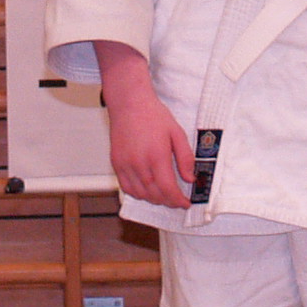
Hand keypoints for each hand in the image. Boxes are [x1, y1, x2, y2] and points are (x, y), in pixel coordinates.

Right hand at [93, 44, 198, 209]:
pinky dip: (138, 193)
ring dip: (154, 199)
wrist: (129, 104)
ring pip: (140, 194)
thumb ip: (185, 158)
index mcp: (156, 156)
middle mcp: (139, 163)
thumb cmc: (152, 115)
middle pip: (155, 195)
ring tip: (164, 195)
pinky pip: (126, 187)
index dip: (178, 200)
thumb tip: (190, 178)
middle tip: (177, 199)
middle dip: (168, 201)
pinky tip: (147, 189)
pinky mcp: (116, 163)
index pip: (168, 189)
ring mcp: (125, 165)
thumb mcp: (177, 133)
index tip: (185, 203)